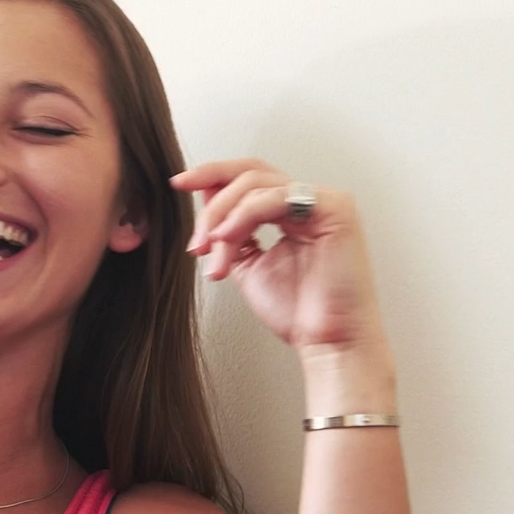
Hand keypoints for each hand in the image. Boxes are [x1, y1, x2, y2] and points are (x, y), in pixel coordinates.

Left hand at [170, 159, 389, 358]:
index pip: (248, 178)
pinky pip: (276, 197)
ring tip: (211, 251)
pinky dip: (244, 215)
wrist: (327, 340)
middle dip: (213, 199)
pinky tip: (228, 238)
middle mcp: (308, 200)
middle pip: (249, 173)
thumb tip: (205, 197)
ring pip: (257, 184)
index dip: (212, 176)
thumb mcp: (248, 265)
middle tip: (197, 239)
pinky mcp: (334, 207)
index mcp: (292, 210)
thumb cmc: (297, 311)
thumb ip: (230, 232)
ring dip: (223, 216)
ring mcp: (323, 200)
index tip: (179, 184)